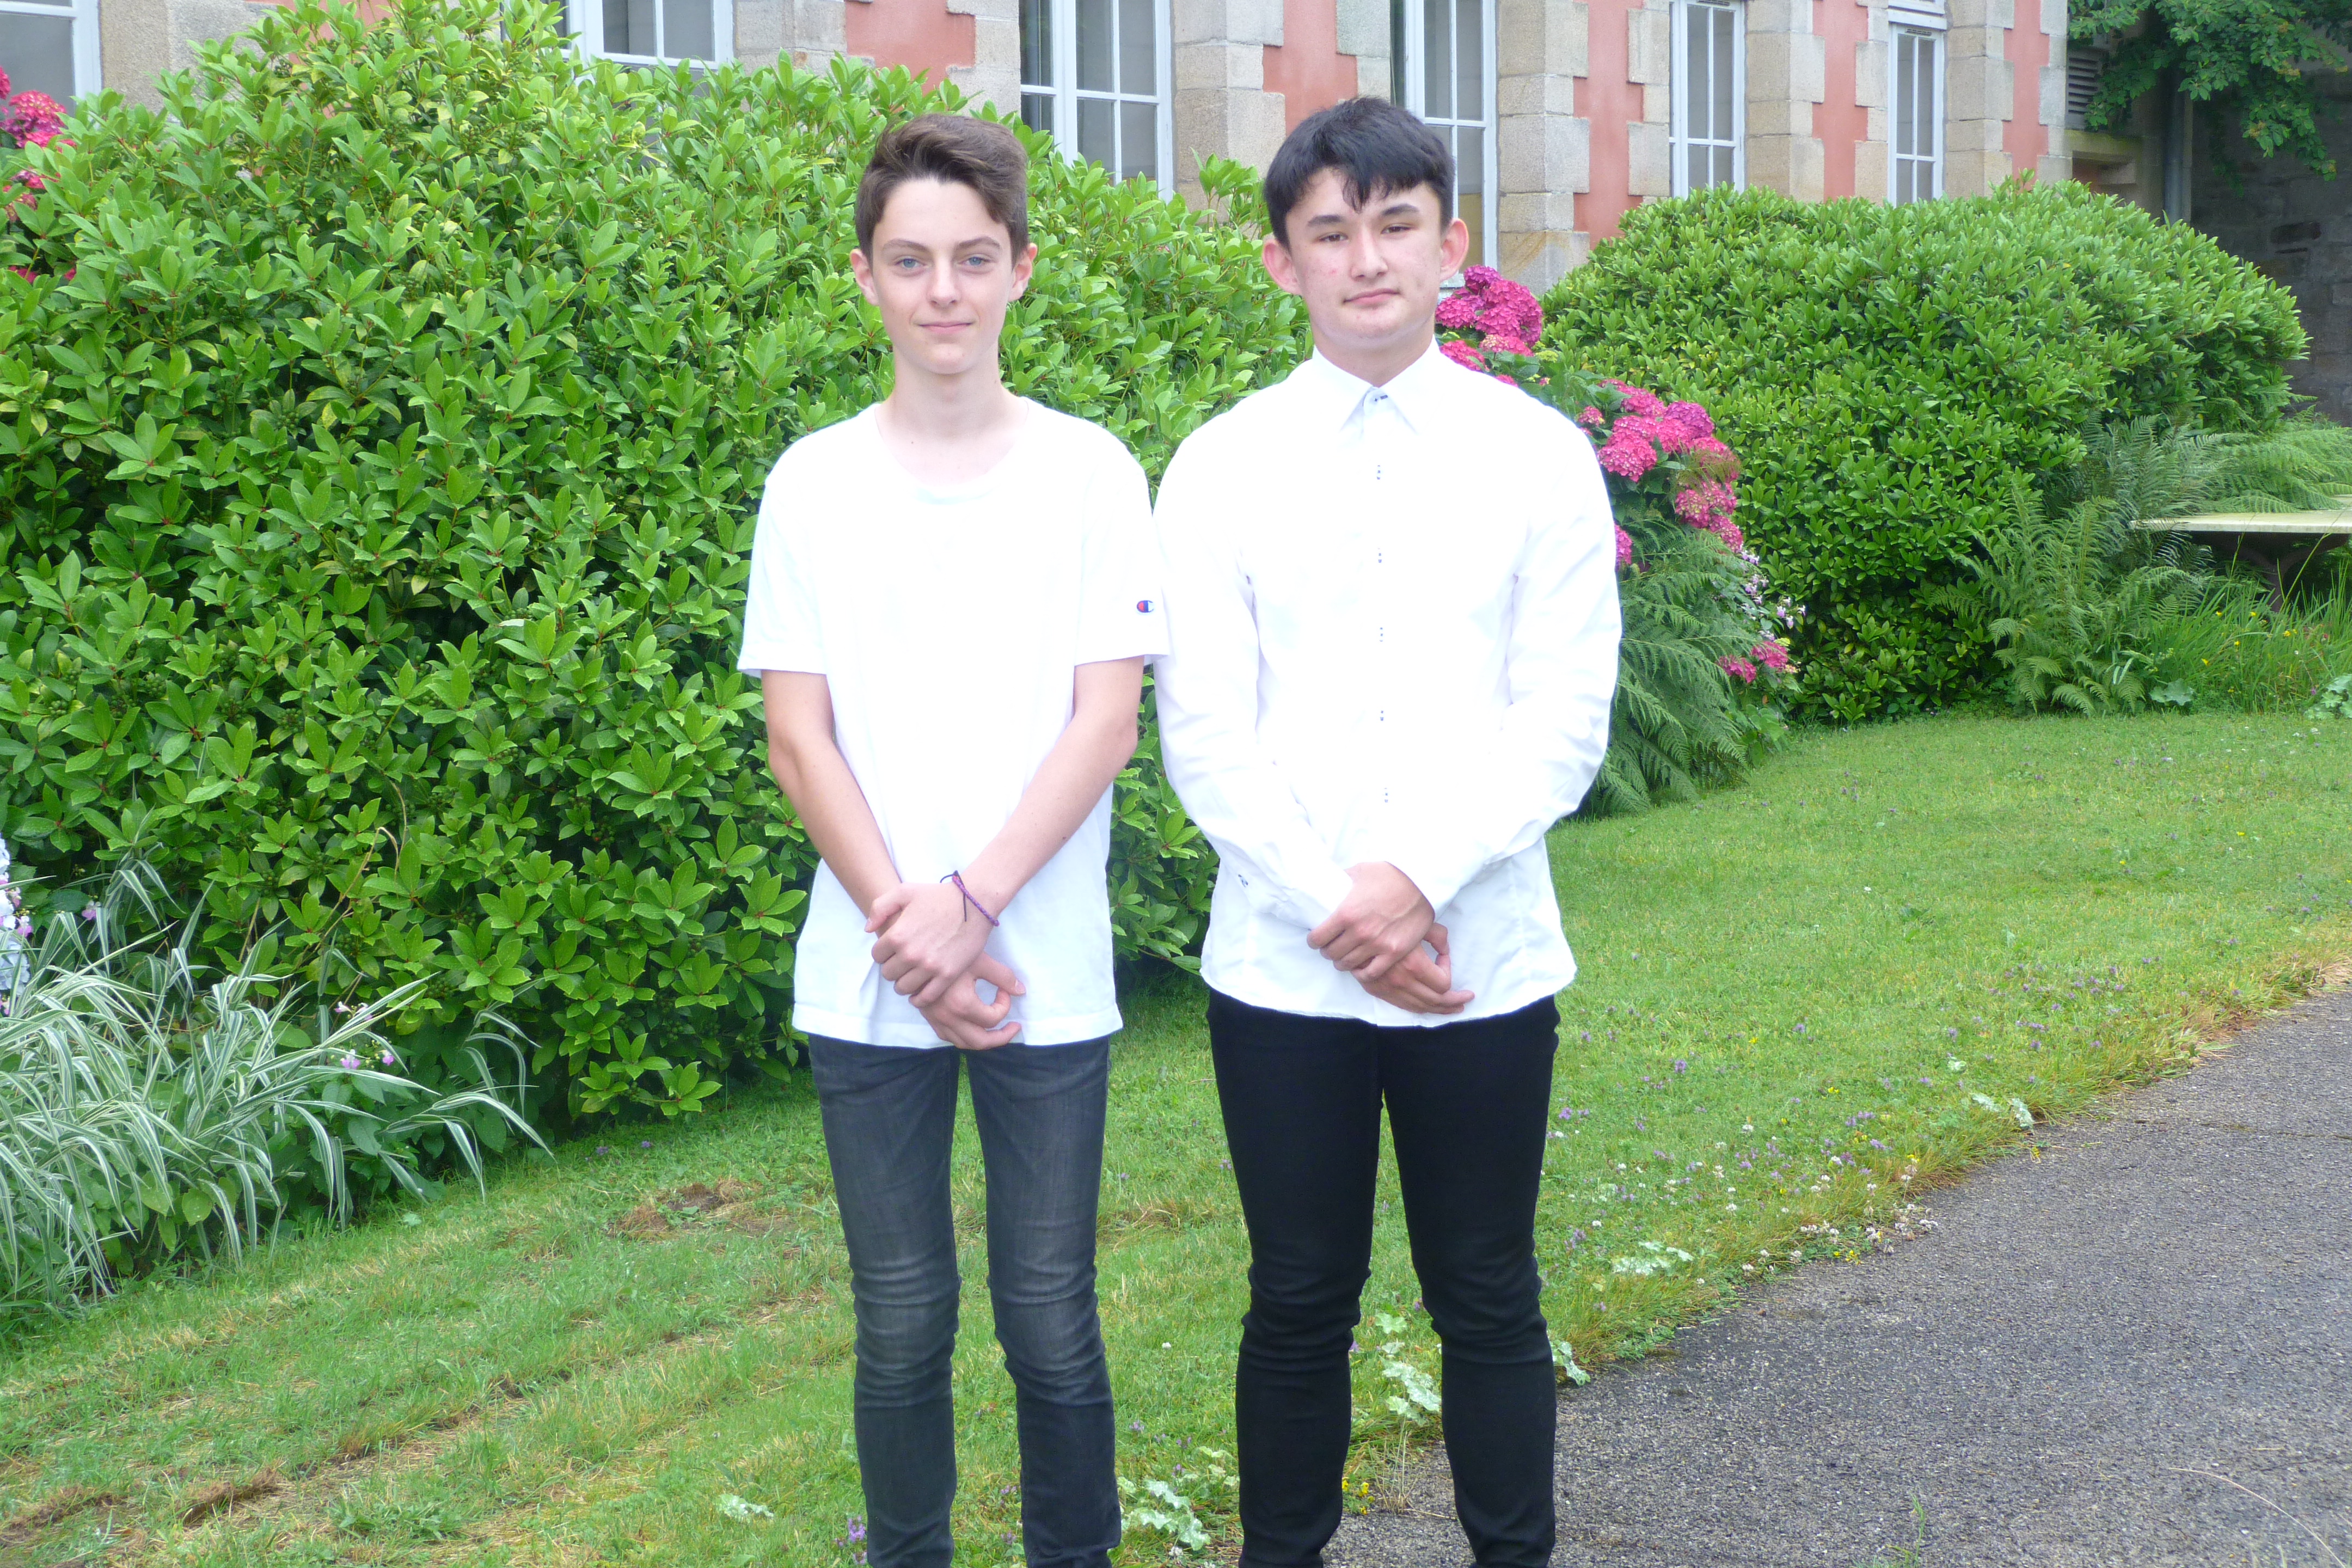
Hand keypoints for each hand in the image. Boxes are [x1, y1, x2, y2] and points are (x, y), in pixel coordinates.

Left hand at [868, 880, 993, 1008]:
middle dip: (892, 968)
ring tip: (909, 976)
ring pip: (903, 988)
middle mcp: (911, 954)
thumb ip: (880, 907)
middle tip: (901, 963)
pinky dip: (919, 999)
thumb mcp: (904, 891)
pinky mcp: (947, 975)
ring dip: (903, 983)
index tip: (892, 951)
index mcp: (897, 935)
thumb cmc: (938, 896)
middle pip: (888, 974)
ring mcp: (929, 967)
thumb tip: (868, 930)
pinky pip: (926, 997)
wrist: (974, 903)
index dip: (883, 953)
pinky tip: (918, 993)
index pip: (877, 956)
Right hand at [916, 952, 1026, 1050]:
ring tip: (997, 1032)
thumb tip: (1021, 991)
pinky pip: (948, 1037)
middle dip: (1001, 1037)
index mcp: (961, 1004)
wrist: (920, 951)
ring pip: (963, 1043)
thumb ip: (1003, 977)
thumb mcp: (980, 961)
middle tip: (1014, 1027)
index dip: (1005, 1005)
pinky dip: (964, 1037)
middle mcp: (947, 1018)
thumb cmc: (951, 952)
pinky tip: (973, 1027)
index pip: (993, 1018)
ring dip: (983, 1041)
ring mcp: (936, 1020)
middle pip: (980, 1042)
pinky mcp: (929, 1018)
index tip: (1004, 990)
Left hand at [1308, 862, 1435, 980]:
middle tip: (1330, 947)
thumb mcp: (1358, 872)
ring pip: (1348, 964)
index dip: (1313, 940)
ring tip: (1344, 957)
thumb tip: (1327, 881)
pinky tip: (1360, 967)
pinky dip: (1362, 972)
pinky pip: (1371, 972)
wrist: (1421, 882)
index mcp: (1346, 913)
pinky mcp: (1394, 952)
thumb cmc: (1389, 874)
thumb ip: (1340, 881)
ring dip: (1342, 962)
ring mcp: (1377, 944)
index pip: (1317, 938)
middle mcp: (1359, 932)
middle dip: (1327, 951)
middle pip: (1331, 953)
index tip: (1315, 939)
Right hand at [1356, 923, 1474, 1014]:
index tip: (1443, 956)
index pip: (1443, 983)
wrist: (1352, 922)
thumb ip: (1438, 936)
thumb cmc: (1389, 918)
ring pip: (1419, 1007)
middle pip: (1435, 1001)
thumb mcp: (1419, 921)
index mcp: (1413, 965)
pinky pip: (1402, 1005)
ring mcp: (1386, 988)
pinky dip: (1418, 1007)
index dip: (1448, 970)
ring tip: (1453, 1007)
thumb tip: (1444, 950)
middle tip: (1466, 998)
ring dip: (1439, 1009)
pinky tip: (1427, 1004)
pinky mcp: (1375, 989)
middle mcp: (1400, 981)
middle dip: (1453, 1001)